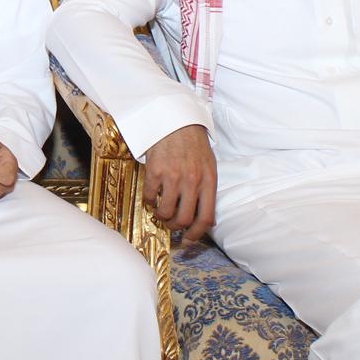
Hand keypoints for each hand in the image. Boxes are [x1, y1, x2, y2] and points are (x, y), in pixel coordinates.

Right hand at [143, 125, 216, 239]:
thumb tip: (208, 219)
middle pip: (184, 219)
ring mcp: (173, 177)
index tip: (189, 238)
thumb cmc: (193, 144)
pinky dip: (150, 201)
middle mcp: (192, 181)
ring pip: (165, 212)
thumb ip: (208, 190)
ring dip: (161, 216)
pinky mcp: (155, 172)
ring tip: (160, 210)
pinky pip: (150, 197)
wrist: (175, 120)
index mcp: (209, 181)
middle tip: (171, 223)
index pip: (206, 218)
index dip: (197, 234)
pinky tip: (152, 195)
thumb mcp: (209, 165)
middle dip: (176, 226)